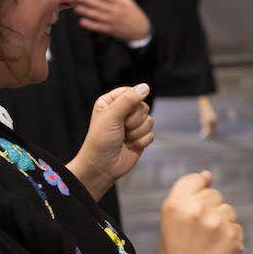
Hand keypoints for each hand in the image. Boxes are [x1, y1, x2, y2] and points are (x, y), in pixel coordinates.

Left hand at [68, 83, 154, 199]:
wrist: (102, 166)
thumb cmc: (100, 140)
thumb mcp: (112, 116)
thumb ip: (129, 99)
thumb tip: (146, 87)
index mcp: (111, 102)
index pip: (132, 92)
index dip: (131, 103)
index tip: (120, 114)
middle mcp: (122, 112)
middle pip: (143, 106)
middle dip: (134, 121)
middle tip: (121, 129)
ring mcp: (132, 125)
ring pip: (150, 120)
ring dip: (137, 132)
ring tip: (124, 139)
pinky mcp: (140, 137)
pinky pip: (151, 134)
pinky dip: (141, 141)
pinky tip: (130, 146)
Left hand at [73, 0, 151, 42]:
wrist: (142, 30)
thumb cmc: (134, 14)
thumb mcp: (128, 2)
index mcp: (120, 2)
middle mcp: (116, 10)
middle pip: (100, 4)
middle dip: (88, 0)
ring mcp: (113, 21)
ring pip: (98, 15)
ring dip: (87, 12)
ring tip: (77, 8)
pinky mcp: (111, 30)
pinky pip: (99, 27)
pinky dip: (91, 25)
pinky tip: (83, 21)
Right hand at [152, 171, 242, 253]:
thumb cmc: (176, 249)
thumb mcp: (171, 218)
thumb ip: (189, 192)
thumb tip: (209, 174)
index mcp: (177, 203)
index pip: (197, 180)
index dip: (194, 194)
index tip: (190, 210)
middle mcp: (198, 210)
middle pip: (214, 194)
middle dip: (208, 208)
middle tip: (196, 232)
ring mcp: (219, 224)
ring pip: (228, 210)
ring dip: (220, 222)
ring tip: (205, 242)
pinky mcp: (235, 237)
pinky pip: (236, 226)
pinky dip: (228, 236)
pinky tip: (215, 249)